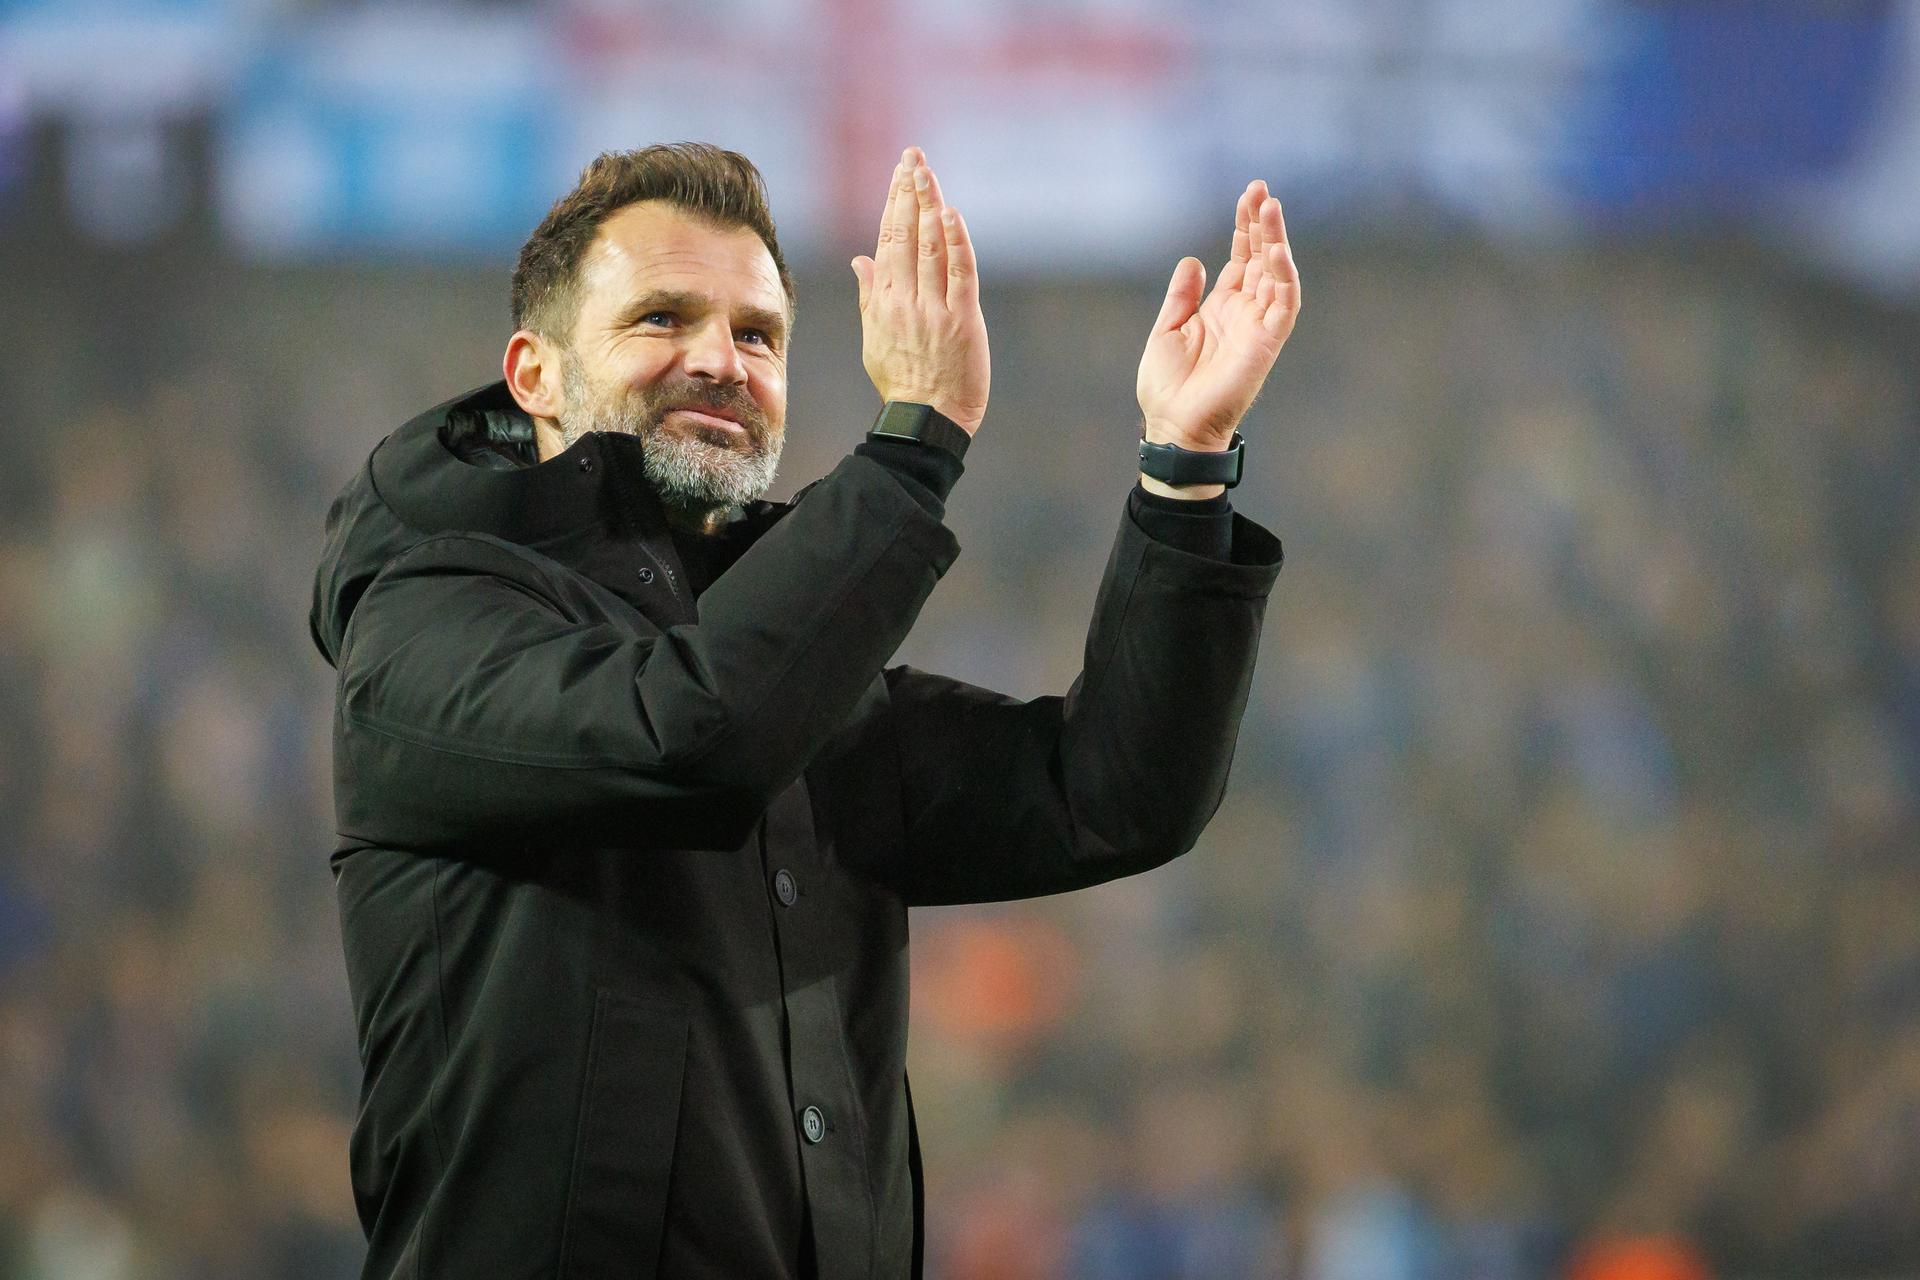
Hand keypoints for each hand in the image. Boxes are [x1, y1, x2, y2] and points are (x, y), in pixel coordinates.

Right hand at [851, 147, 990, 435]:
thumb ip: (869, 295)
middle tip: (914, 156)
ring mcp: (933, 309)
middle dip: (909, 191)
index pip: (887, 239)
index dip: (894, 201)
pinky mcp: (962, 321)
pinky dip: (955, 243)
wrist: (925, 419)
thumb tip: (860, 259)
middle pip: (906, 234)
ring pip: (930, 247)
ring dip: (929, 205)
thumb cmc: (902, 382)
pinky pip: (959, 274)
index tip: (899, 171)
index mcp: (883, 301)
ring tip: (928, 172)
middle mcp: (905, 300)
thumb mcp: (874, 339)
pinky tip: (951, 214)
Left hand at [1136, 181, 1300, 451]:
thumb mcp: (1167, 330)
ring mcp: (1257, 327)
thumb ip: (1182, 296)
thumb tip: (1194, 261)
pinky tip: (1277, 251)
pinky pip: (1284, 306)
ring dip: (1276, 241)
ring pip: (1276, 275)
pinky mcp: (1266, 344)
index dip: (1246, 228)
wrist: (1173, 425)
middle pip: (1261, 259)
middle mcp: (1244, 313)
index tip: (1249, 196)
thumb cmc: (1167, 388)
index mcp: (1221, 308)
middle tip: (1261, 190)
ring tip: (1271, 207)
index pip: (1242, 259)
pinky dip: (1284, 277)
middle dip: (1263, 224)